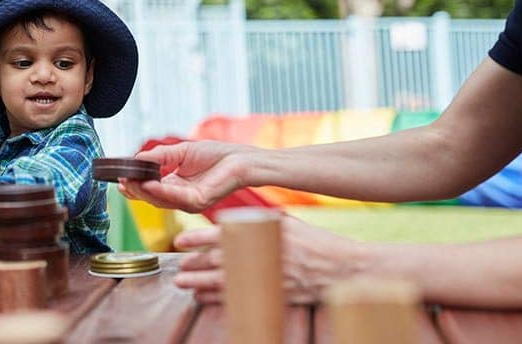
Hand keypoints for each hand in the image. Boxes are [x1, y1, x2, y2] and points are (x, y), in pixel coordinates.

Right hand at [118, 141, 248, 212]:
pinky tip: (149, 184)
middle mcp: (180, 197)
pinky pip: (176, 197)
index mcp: (175, 185)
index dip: (134, 186)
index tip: (119, 179)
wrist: (239, 158)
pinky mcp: (199, 202)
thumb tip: (137, 159)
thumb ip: (158, 157)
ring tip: (129, 181)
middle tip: (121, 180)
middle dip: (135, 190)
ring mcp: (189, 202)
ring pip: (160, 200)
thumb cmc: (215, 154)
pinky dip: (161, 191)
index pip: (149, 189)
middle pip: (151, 197)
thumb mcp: (179, 152)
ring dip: (143, 191)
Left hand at [170, 215, 365, 304]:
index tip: (180, 240)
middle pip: (217, 261)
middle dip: (195, 265)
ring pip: (223, 281)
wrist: (343, 268)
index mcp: (262, 233)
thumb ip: (260, 224)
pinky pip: (238, 298)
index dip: (197, 238)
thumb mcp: (287, 224)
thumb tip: (233, 223)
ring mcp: (266, 277)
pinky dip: (218, 298)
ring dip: (200, 283)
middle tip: (179, 267)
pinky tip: (205, 298)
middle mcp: (261, 254)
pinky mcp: (271, 295)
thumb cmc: (316, 244)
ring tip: (183, 283)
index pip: (221, 234)